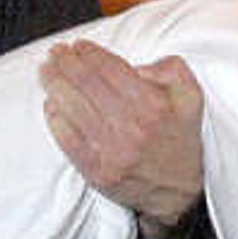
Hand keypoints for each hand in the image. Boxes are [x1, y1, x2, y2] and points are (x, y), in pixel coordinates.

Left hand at [43, 42, 205, 223]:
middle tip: (55, 52)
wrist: (178, 193)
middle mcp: (131, 127)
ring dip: (54, 84)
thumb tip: (136, 66)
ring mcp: (111, 151)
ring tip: (46, 71)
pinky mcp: (96, 171)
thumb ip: (171, 69)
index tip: (78, 46)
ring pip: (71, 107)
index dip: (89, 53)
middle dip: (66, 63)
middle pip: (86, 84)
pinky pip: (66, 139)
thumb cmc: (181, 140)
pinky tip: (51, 104)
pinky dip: (55, 118)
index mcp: (153, 105)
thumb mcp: (191, 97)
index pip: (110, 69)